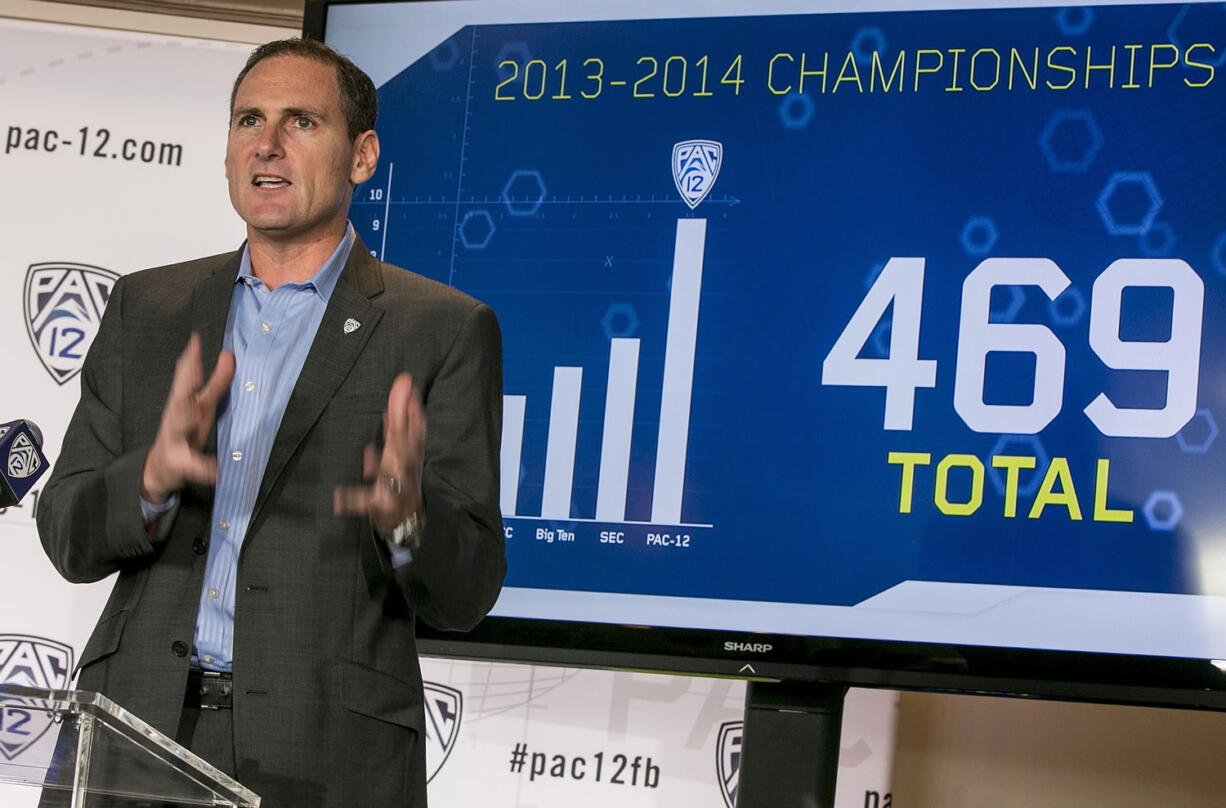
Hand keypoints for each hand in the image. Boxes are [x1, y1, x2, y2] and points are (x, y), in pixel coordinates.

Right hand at [140, 333, 234, 503]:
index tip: (195, 340)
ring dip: (185, 419)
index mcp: (182, 403)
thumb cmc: (185, 430)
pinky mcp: (179, 463)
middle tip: (190, 361)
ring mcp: (174, 440)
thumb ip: (217, 382)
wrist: (161, 468)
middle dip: (184, 381)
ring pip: (179, 427)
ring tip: (196, 411)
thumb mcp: (203, 406)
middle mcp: (175, 418)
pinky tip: (216, 472)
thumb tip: (229, 355)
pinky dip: (205, 468)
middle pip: (178, 397)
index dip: (191, 360)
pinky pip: (194, 466)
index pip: (186, 378)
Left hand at [333, 373, 425, 534]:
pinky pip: (365, 503)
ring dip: (380, 465)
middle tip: (390, 411)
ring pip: (389, 476)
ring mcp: (394, 487)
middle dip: (399, 431)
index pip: (417, 430)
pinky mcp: (379, 504)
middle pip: (404, 449)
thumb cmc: (400, 476)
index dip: (414, 411)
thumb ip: (398, 418)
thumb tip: (401, 387)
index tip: (408, 386)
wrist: (407, 518)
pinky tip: (337, 499)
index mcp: (411, 453)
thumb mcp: (400, 447)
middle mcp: (406, 468)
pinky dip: (352, 501)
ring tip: (371, 452)